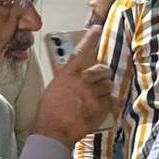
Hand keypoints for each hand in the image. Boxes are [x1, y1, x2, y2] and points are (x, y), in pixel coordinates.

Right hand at [33, 27, 114, 144]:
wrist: (53, 131)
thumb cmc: (48, 112)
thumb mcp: (53, 89)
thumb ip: (66, 80)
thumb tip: (73, 79)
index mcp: (68, 75)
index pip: (81, 51)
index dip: (90, 38)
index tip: (97, 28)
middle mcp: (82, 81)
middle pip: (102, 69)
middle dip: (103, 73)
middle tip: (101, 79)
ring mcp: (92, 94)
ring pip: (108, 85)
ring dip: (106, 89)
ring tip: (99, 95)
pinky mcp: (99, 107)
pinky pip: (110, 100)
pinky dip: (108, 102)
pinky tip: (101, 106)